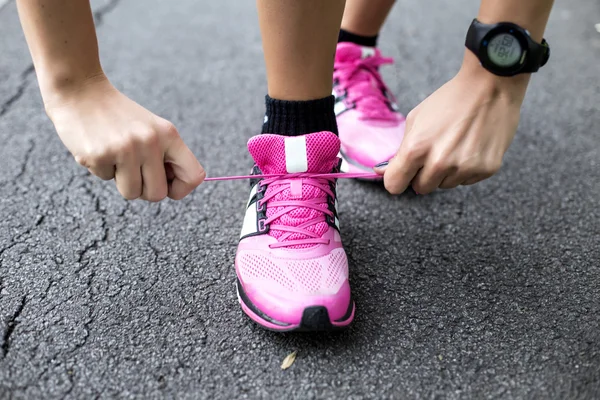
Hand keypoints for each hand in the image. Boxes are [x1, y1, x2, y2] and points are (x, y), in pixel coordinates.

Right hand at [46, 75, 204, 200]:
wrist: (80, 89)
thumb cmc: (117, 115)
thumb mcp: (151, 129)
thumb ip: (164, 156)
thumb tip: (174, 189)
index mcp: (169, 135)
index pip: (193, 175)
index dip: (181, 189)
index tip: (167, 185)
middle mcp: (151, 141)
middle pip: (157, 194)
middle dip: (144, 190)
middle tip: (132, 171)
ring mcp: (125, 149)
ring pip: (131, 193)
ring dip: (120, 180)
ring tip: (114, 156)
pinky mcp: (99, 154)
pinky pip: (105, 179)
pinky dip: (100, 168)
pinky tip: (97, 146)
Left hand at [376, 59, 525, 193]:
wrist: (491, 86)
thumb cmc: (450, 100)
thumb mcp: (416, 120)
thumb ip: (399, 150)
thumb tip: (381, 172)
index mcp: (416, 148)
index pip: (394, 185)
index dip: (397, 178)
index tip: (402, 173)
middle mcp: (440, 162)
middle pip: (420, 188)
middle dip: (422, 175)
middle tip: (433, 152)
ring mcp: (465, 168)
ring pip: (444, 185)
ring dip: (445, 173)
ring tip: (455, 146)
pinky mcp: (486, 169)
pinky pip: (465, 181)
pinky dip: (465, 169)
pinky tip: (470, 147)